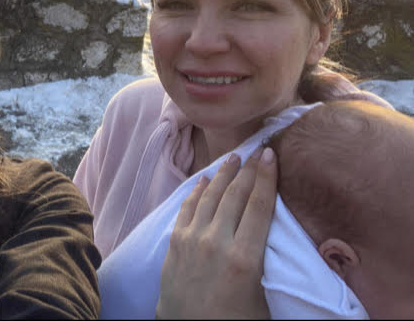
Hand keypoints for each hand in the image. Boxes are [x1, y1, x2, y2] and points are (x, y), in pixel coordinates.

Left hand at [156, 147, 276, 318]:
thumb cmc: (234, 320)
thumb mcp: (262, 295)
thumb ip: (268, 261)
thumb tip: (277, 232)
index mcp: (245, 258)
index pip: (259, 206)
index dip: (266, 177)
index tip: (272, 155)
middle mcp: (216, 242)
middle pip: (236, 195)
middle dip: (248, 169)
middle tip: (258, 149)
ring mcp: (192, 239)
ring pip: (210, 196)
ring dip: (223, 174)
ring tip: (233, 157)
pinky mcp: (175, 242)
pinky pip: (188, 208)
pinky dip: (197, 191)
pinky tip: (205, 179)